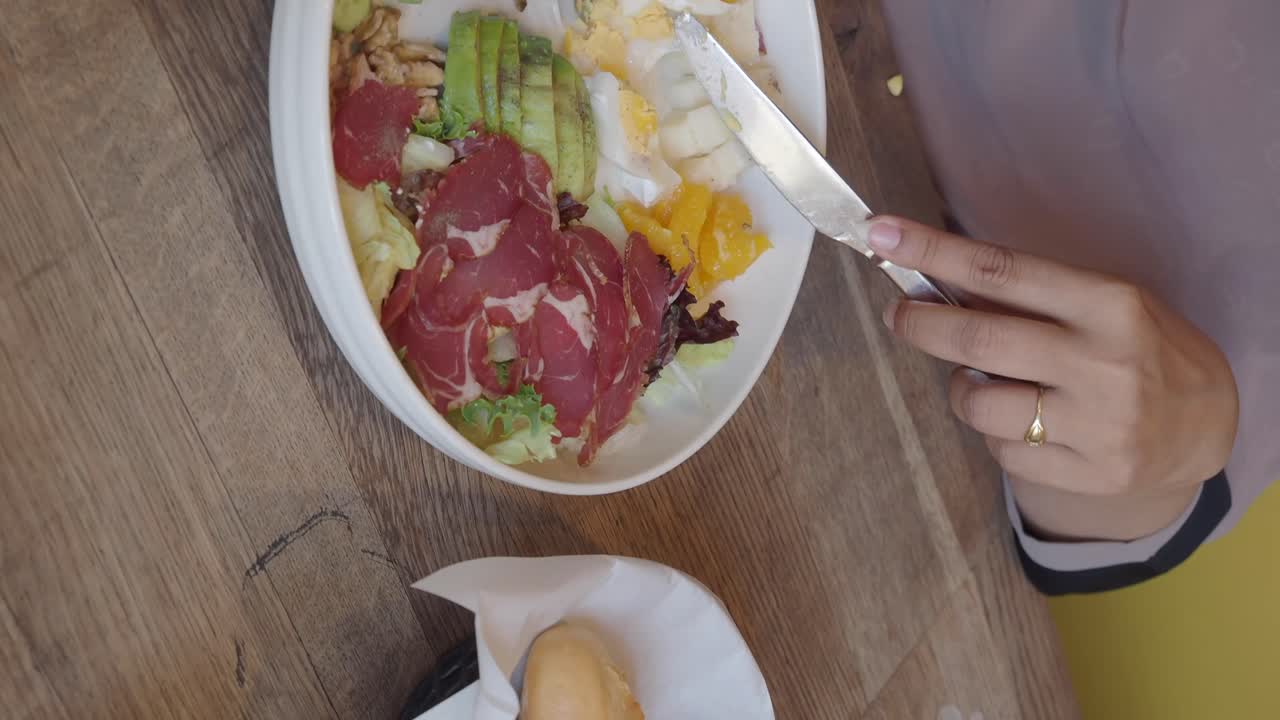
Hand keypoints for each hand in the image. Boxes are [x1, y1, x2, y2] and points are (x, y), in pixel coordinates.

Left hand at [868, 217, 1238, 539]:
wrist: (1205, 423)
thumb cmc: (1138, 349)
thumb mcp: (1101, 302)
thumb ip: (1028, 296)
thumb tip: (935, 278)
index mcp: (1107, 304)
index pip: (1000, 270)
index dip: (932, 251)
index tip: (883, 234)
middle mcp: (1103, 362)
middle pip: (977, 339)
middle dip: (920, 324)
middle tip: (900, 316)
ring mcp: (1098, 423)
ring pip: (980, 404)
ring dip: (962, 389)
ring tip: (982, 382)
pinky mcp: (1091, 472)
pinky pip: (1003, 451)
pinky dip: (996, 434)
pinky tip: (1026, 422)